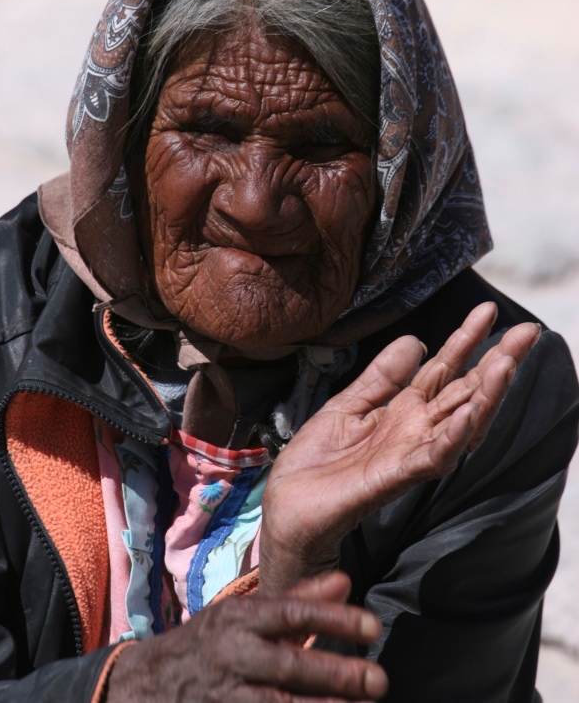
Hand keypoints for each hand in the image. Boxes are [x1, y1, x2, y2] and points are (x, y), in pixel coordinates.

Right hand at [106, 572, 387, 701]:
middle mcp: (233, 654)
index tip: (373, 626)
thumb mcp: (245, 613)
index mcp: (240, 618)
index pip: (292, 613)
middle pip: (291, 665)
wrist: (144, 685)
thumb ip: (298, 599)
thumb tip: (346, 582)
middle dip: (337, 673)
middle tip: (379, 679)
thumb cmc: (208, 642)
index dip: (334, 619)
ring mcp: (224, 695)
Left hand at [260, 302, 540, 594]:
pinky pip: (432, 456)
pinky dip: (454, 436)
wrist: (287, 506)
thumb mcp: (348, 403)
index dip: (466, 341)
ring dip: (486, 395)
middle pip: (465, 392)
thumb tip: (416, 341)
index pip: (445, 371)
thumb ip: (383, 376)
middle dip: (497, 362)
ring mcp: (408, 454)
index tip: (488, 310)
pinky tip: (470, 414)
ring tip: (506, 363)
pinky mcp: (393, 477)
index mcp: (403, 411)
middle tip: (528, 332)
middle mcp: (415, 431)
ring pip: (460, 422)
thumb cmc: (317, 461)